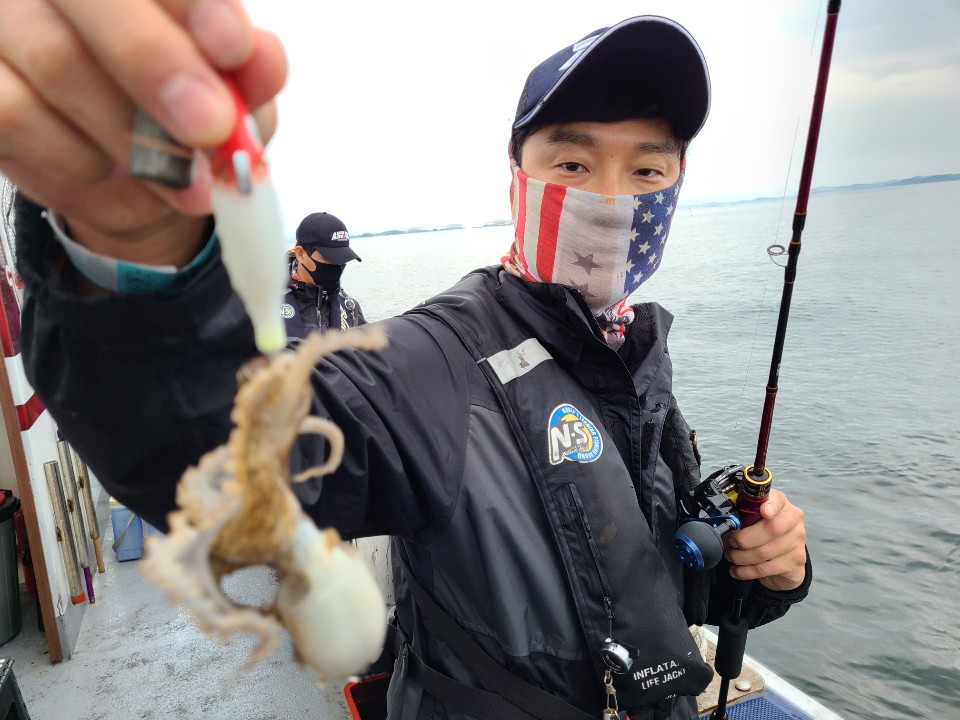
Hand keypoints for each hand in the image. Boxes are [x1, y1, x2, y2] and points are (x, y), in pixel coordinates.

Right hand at [0, 0, 285, 265]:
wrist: (142, 177)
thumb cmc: (189, 114)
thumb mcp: (236, 96)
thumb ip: (250, 71)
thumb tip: (259, 58)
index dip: (194, 4)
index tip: (233, 47)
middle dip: (156, 62)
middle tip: (209, 127)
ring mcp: (9, 28)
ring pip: (56, 60)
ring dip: (129, 133)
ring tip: (175, 175)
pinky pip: (16, 116)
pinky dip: (76, 156)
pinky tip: (108, 169)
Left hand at [724, 489, 806, 591]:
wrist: (782, 561)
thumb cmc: (761, 534)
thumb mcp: (751, 519)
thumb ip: (741, 513)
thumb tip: (723, 520)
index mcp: (781, 504)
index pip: (778, 500)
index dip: (771, 505)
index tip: (763, 511)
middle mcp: (793, 521)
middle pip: (771, 529)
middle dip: (744, 539)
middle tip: (730, 543)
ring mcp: (798, 542)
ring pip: (765, 552)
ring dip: (741, 557)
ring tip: (731, 556)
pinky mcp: (795, 562)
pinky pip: (766, 568)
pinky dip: (746, 571)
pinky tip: (736, 570)